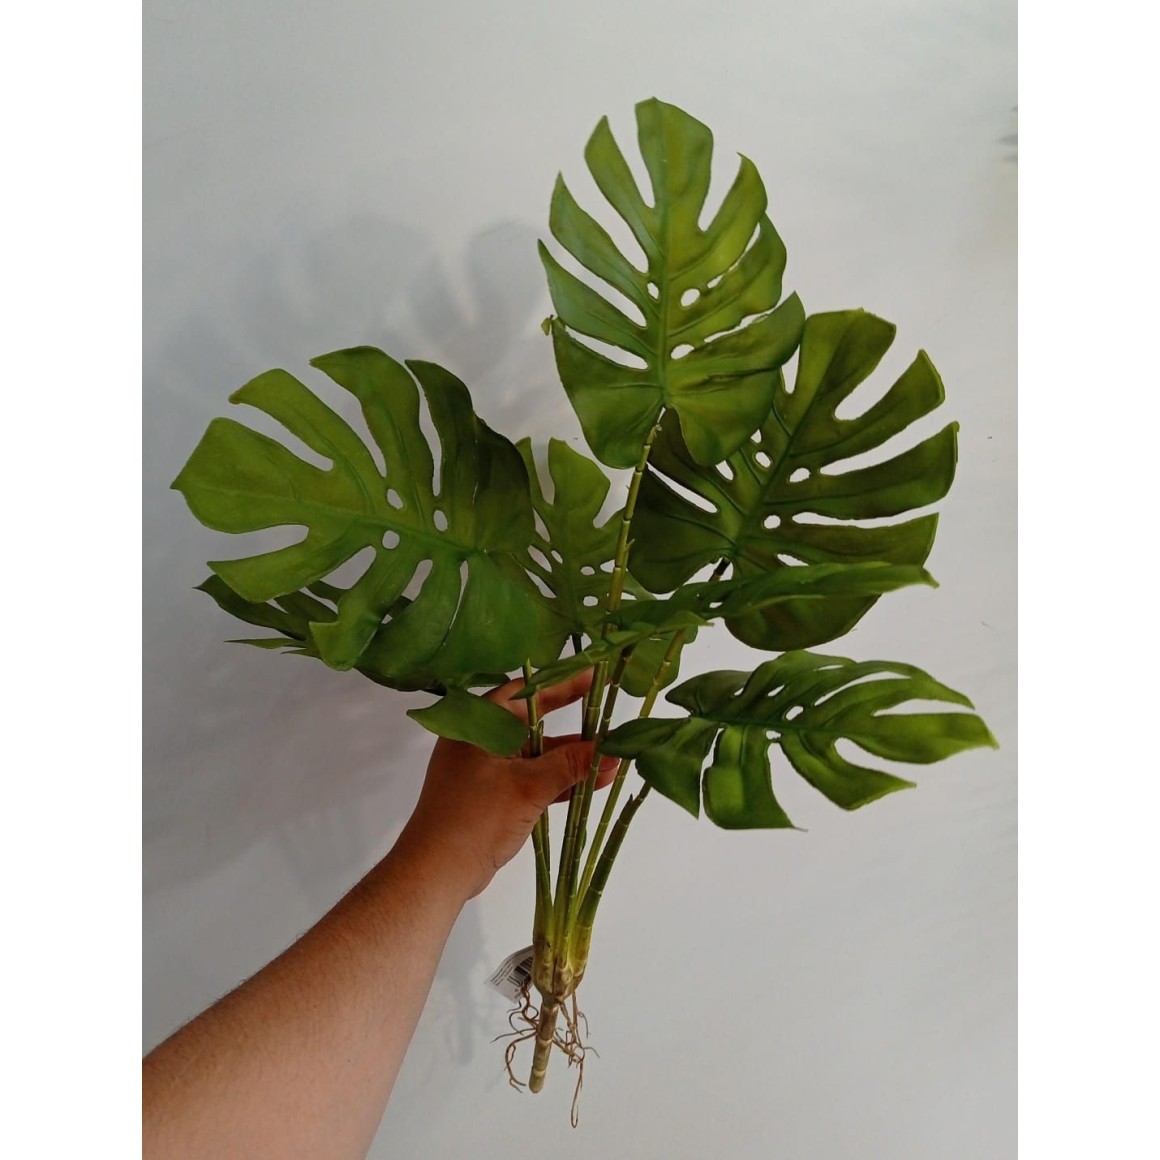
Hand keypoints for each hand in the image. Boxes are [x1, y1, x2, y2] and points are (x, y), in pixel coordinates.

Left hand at [397, 671, 618, 900]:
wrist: (435, 871)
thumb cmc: (474, 817)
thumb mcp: (527, 787)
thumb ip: (570, 765)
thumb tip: (612, 752)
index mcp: (478, 723)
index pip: (527, 691)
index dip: (563, 683)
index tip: (596, 676)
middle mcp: (480, 740)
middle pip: (534, 722)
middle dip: (573, 725)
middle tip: (609, 714)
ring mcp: (486, 769)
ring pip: (536, 754)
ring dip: (570, 759)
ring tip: (612, 757)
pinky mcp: (493, 796)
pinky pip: (531, 778)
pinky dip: (557, 781)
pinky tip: (593, 783)